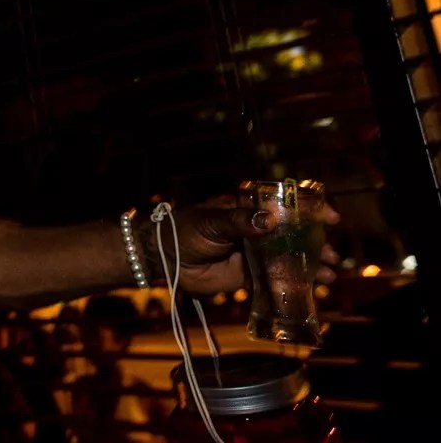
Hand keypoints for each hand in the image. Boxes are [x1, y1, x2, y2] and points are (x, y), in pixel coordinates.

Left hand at [142, 199, 340, 295]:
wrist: (166, 259)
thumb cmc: (185, 230)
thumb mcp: (212, 222)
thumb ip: (239, 221)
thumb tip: (269, 220)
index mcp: (248, 209)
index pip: (284, 205)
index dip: (309, 210)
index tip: (330, 217)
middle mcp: (256, 230)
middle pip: (292, 235)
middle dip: (314, 243)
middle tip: (330, 254)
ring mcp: (254, 253)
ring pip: (287, 259)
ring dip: (308, 266)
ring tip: (327, 276)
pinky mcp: (248, 275)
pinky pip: (274, 280)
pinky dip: (291, 285)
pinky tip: (309, 292)